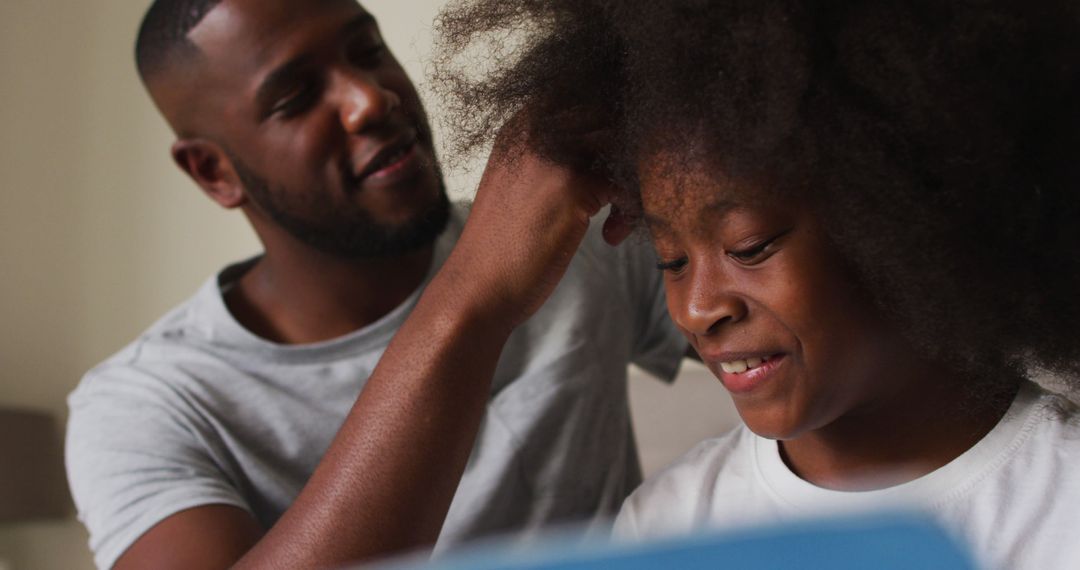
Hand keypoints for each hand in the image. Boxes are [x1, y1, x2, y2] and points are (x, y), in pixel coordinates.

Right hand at [436, 120, 630, 329]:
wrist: (478, 288)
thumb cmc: (504, 246)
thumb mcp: (519, 184)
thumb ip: (553, 157)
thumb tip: (607, 144)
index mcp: (520, 126)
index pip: (586, 98)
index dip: (610, 129)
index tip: (611, 169)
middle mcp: (535, 128)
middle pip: (611, 117)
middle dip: (626, 156)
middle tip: (619, 198)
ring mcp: (554, 152)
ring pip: (623, 147)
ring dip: (631, 182)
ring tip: (617, 218)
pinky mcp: (573, 183)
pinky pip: (627, 183)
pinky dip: (630, 210)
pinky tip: (611, 236)